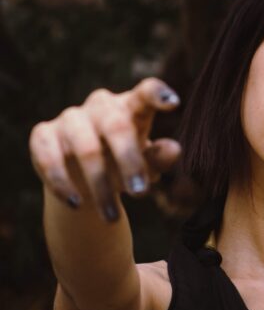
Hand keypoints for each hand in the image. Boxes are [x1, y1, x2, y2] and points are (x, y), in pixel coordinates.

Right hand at [29, 77, 181, 223]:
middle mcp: (100, 106)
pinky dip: (63, 184)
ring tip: (113, 217)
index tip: (174, 104)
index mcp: (131, 107)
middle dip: (129, 161)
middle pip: (116, 125)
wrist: (84, 179)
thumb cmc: (124, 164)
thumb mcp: (146, 163)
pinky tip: (77, 204)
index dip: (158, 94)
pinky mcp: (43, 135)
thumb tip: (174, 150)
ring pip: (85, 147)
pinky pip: (50, 158)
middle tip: (140, 193)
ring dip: (100, 185)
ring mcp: (70, 118)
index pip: (146, 92)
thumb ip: (159, 157)